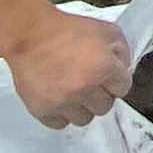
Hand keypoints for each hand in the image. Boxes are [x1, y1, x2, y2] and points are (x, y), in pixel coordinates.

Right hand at [1, 8, 131, 129]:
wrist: (29, 33)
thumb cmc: (66, 29)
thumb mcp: (105, 30)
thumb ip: (121, 52)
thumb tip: (124, 71)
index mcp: (103, 68)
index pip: (123, 88)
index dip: (116, 80)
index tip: (107, 75)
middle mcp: (84, 88)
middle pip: (105, 106)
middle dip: (100, 94)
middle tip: (89, 81)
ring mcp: (62, 102)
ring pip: (84, 119)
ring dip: (81, 106)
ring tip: (72, 90)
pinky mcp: (43, 110)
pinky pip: (61, 123)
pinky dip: (61, 113)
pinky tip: (58, 97)